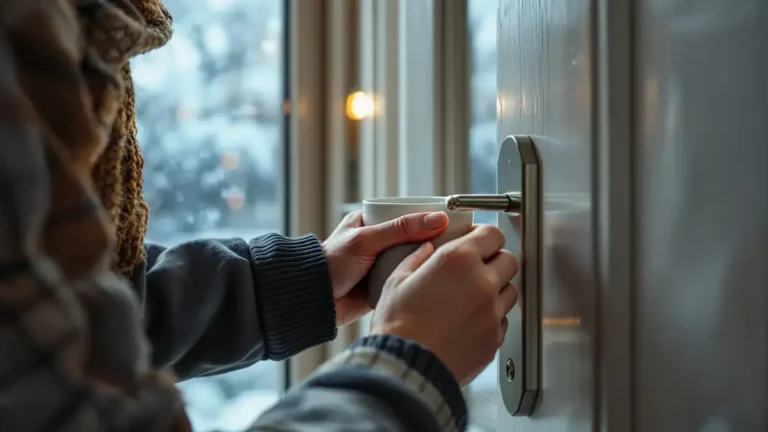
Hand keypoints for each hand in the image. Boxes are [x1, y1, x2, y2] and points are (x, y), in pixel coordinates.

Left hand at [322, 210, 448, 325]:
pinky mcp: (382, 286)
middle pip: (413, 239)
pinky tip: (437, 283)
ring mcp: (380, 265)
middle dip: (432, 243)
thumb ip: (402, 229)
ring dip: (426, 264)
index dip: (429, 218)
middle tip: (459, 244)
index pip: (406, 215)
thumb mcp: (367, 240)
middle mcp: (377, 243)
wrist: (314, 301)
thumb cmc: (331, 264)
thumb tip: (439, 219)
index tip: (453, 220)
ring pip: (411, 261)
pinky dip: (417, 282)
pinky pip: (405, 281)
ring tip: (454, 265)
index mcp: (370, 223)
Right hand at [370, 224, 518, 385]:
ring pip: (510, 290)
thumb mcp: (397, 280)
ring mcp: (492, 313)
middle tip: (477, 267)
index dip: (484, 235)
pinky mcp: (495, 338)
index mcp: (458, 261)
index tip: (476, 240)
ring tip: (472, 296)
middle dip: (495, 260)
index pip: (492, 234)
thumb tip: (426, 250)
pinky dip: (491, 316)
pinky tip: (469, 320)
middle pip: (509, 260)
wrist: (407, 368)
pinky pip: (502, 319)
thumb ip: (417, 258)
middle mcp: (482, 284)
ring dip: (496, 288)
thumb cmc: (398, 327)